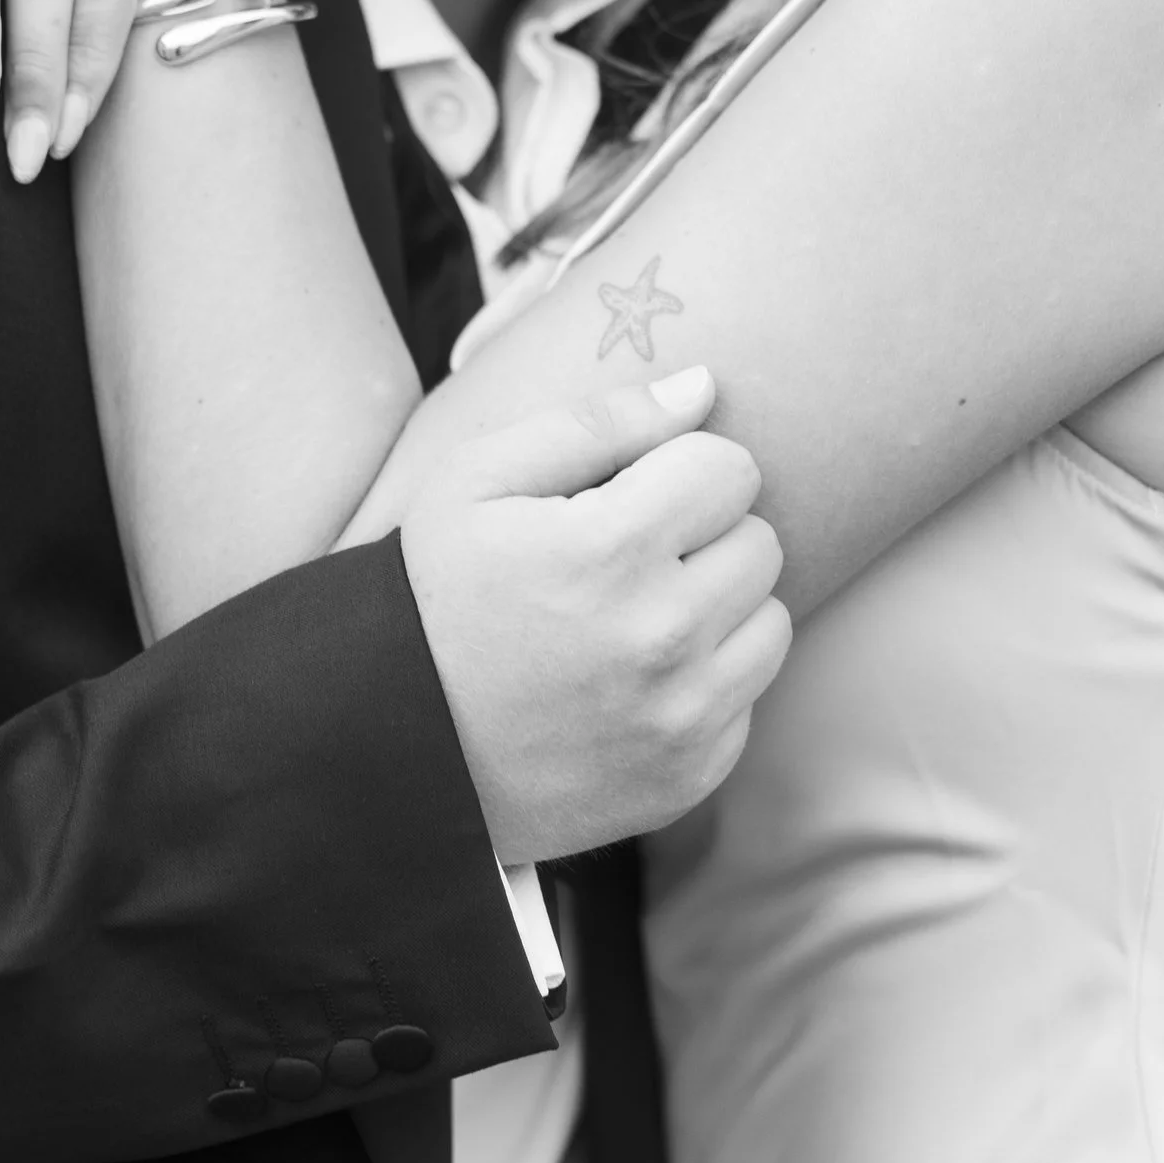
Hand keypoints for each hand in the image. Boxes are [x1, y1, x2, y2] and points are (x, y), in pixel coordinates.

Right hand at [400, 366, 791, 862]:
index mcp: (611, 550)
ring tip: (635, 619)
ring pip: (770, 620)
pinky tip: (633, 684)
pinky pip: (747, 699)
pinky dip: (704, 684)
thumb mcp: (478, 481)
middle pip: (760, 543)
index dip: (679, 471)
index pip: (731, 469)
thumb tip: (705, 387)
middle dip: (702, 538)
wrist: (393, 748)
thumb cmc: (436, 597)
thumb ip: (598, 422)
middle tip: (628, 562)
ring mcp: (681, 717)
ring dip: (717, 610)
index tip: (630, 497)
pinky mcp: (689, 776)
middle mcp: (661, 638)